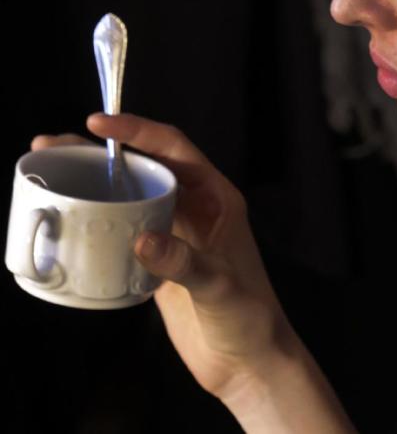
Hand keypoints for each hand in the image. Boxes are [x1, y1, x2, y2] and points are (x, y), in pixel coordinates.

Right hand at [36, 114, 293, 401]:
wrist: (247, 362)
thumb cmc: (249, 318)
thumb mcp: (220, 286)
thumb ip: (184, 263)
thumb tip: (142, 239)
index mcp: (218, 197)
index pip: (175, 149)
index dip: (139, 131)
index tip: (100, 124)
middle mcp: (196, 207)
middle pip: (148, 165)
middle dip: (106, 150)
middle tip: (59, 145)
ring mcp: (176, 233)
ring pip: (133, 194)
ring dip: (99, 183)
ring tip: (57, 173)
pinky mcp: (158, 261)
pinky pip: (126, 228)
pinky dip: (101, 220)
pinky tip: (74, 220)